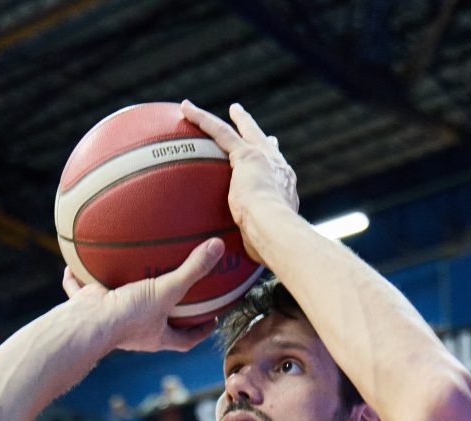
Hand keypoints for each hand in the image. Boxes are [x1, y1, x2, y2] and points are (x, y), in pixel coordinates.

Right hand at [62, 237, 224, 352]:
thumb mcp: (166, 290)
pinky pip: (81, 293)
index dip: (200, 332)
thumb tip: (219, 246)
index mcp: (155, 336)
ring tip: (131, 274)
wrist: (88, 324)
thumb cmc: (129, 315)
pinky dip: (77, 281)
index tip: (211, 320)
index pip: (185, 340)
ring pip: (119, 308)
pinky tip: (75, 264)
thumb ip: (192, 270)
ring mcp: (110, 321)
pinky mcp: (88, 310)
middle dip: (165, 313)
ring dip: (125, 293)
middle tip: (177, 296)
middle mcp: (134, 332)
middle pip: (155, 325)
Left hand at [181, 101, 298, 260]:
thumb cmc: (271, 245)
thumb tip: (246, 260)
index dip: (271, 164)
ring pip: (238, 133)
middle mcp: (278, 168)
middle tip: (244, 119)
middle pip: (264, 144)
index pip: (276, 173)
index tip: (268, 157)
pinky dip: (202, 120)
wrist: (275, 230)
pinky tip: (185, 109)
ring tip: (204, 112)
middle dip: (254, 132)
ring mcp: (263, 159)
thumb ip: (253, 245)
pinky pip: (220, 133)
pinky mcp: (246, 156)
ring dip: (220, 120)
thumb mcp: (263, 244)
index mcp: (285, 189)